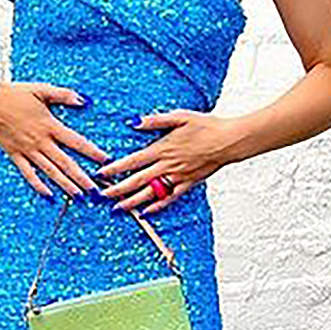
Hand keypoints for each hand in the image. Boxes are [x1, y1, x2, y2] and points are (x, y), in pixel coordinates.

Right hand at [0, 82, 110, 198]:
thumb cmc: (13, 95)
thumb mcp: (42, 90)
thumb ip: (64, 95)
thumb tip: (83, 100)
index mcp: (49, 125)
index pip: (76, 142)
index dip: (92, 152)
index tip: (105, 161)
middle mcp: (40, 141)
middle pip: (66, 163)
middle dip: (82, 177)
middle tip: (96, 189)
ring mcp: (27, 150)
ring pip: (50, 171)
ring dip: (65, 184)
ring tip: (79, 195)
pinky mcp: (15, 155)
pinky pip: (29, 174)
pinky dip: (39, 185)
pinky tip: (49, 195)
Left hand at [94, 109, 235, 212]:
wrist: (229, 140)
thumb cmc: (206, 125)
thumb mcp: (179, 116)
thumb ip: (155, 121)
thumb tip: (133, 122)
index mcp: (162, 148)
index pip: (132, 161)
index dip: (115, 168)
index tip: (100, 174)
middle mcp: (167, 165)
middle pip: (137, 181)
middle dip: (117, 190)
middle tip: (101, 196)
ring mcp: (178, 177)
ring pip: (150, 193)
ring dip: (132, 202)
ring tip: (117, 208)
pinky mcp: (188, 183)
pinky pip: (170, 198)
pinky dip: (157, 206)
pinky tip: (145, 212)